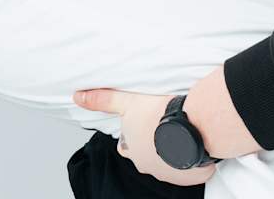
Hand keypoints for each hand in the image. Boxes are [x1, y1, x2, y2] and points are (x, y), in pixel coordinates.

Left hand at [74, 87, 217, 186]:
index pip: (126, 147)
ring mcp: (171, 173)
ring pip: (168, 164)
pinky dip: (192, 159)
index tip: (142, 126)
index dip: (132, 136)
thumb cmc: (160, 113)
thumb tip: (78, 97)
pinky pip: (190, 170)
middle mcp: (149, 166)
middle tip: (163, 127)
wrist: (193, 124)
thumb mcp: (128, 102)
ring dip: (173, 152)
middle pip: (146, 157)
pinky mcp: (191, 176)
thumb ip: (104, 100)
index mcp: (133, 150)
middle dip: (153, 146)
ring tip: (182, 133)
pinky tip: (196, 143)